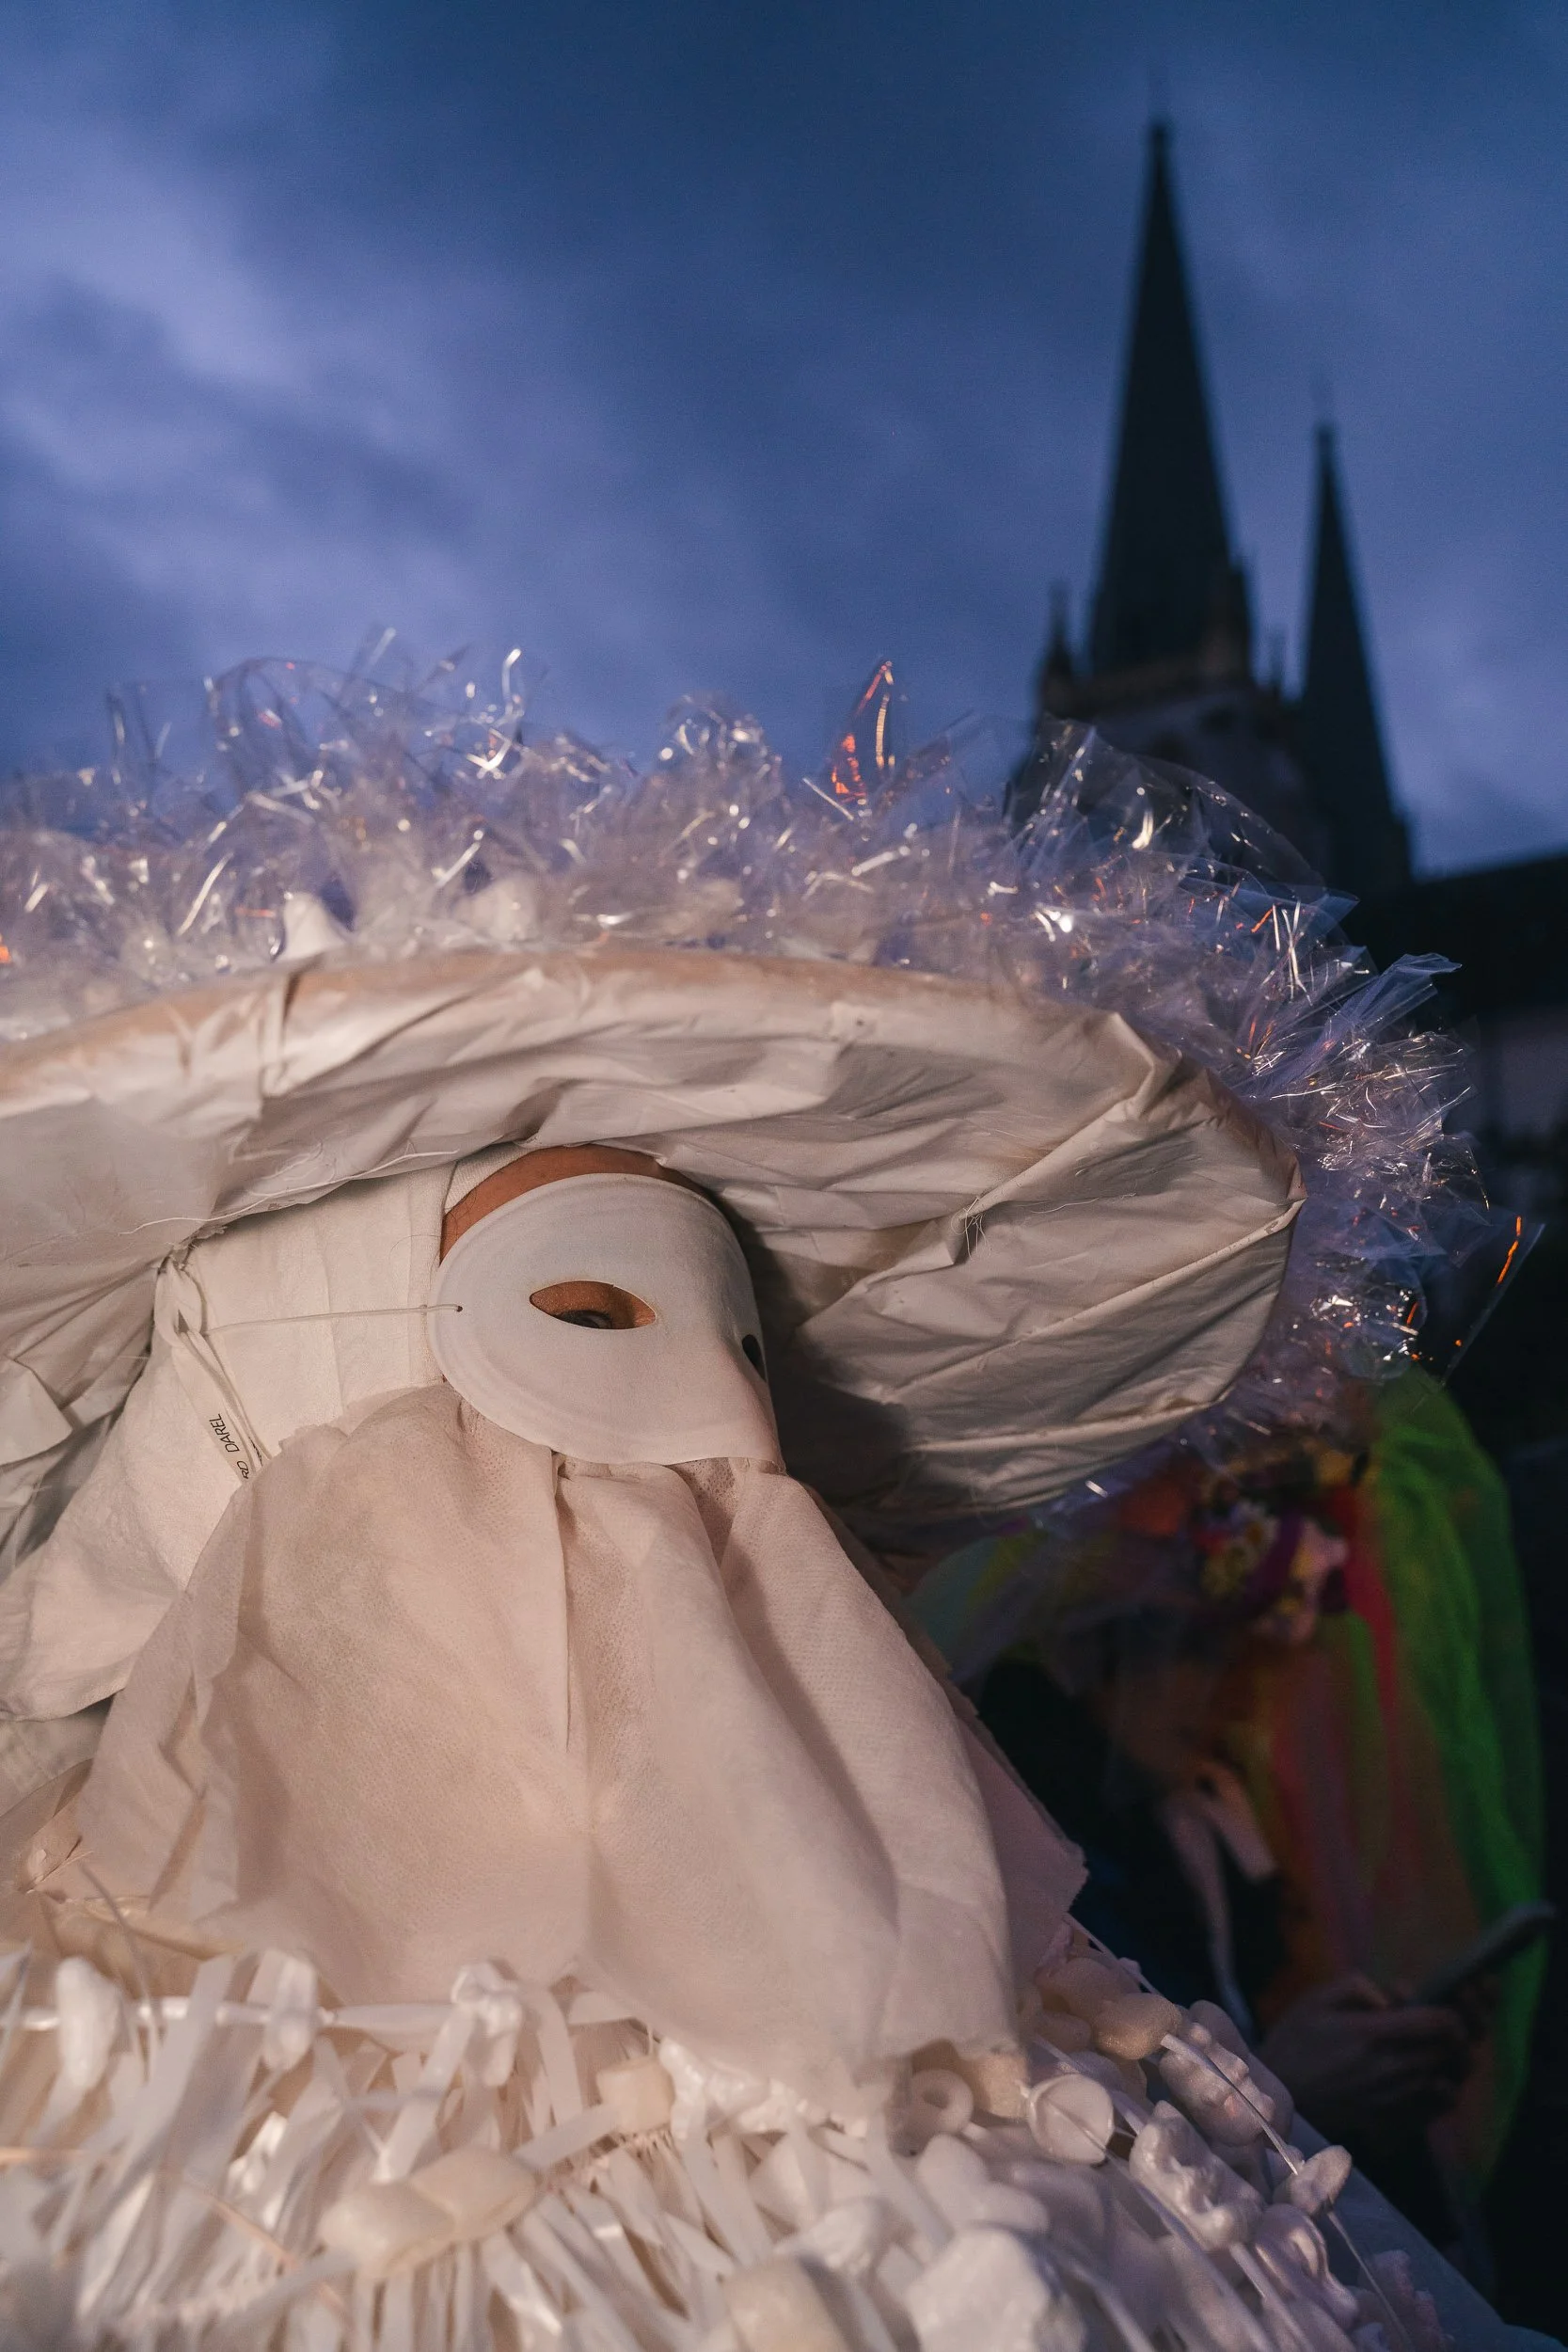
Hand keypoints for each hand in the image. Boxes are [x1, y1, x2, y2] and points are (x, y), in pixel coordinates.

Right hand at [1257, 1974, 1472, 2143]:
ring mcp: (1395, 2098)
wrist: (1279, 2096)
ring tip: (1438, 2053)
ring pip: (1449, 2081)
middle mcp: (1392, 2068)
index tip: (1443, 2007)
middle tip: (1445, 2028)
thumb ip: (1357, 1987)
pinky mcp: (1394, 2120)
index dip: (1452, 2013)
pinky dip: (1444, 2093)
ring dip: (1451, 2065)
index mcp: (1373, 2033)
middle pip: (1451, 2053)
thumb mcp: (1316, 1999)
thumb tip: (1397, 1995)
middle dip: (1457, 2038)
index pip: (1438, 2024)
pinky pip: (1436, 2110)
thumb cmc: (1294, 2043)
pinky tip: (1430, 2082)